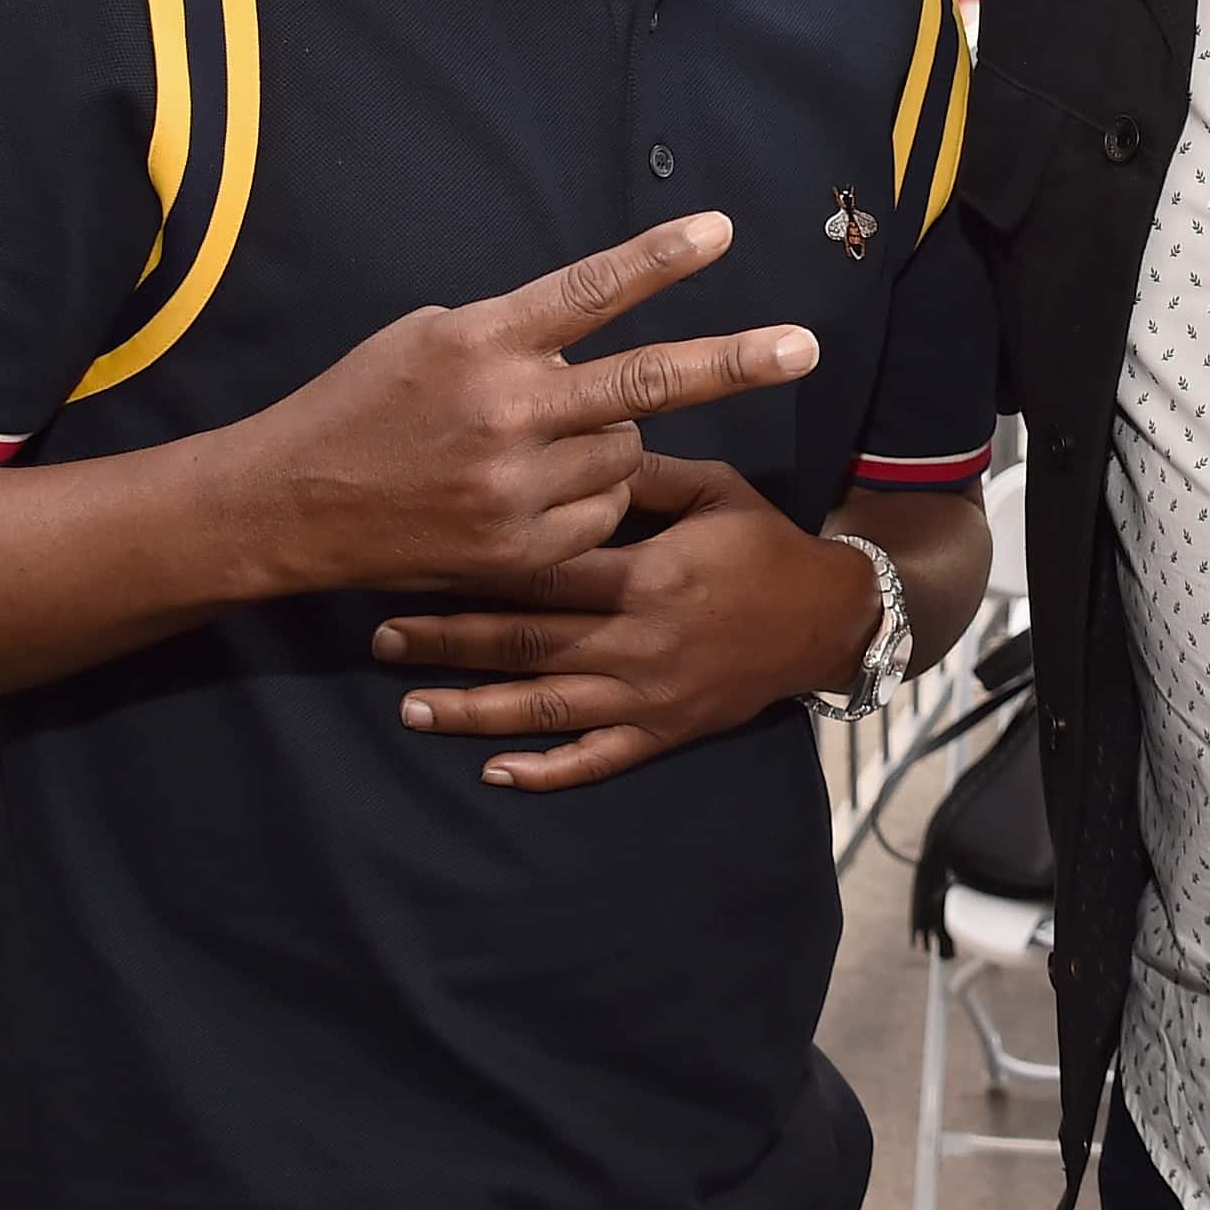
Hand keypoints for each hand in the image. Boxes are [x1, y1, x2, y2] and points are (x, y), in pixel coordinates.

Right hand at [247, 214, 816, 599]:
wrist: (291, 503)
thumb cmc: (364, 403)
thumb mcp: (430, 337)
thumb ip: (514, 332)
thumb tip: (594, 329)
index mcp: (483, 342)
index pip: (588, 291)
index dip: (658, 259)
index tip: (720, 231)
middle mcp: (507, 413)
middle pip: (644, 384)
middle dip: (734, 363)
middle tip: (805, 347)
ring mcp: (515, 489)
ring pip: (624, 454)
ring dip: (608, 443)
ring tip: (541, 443)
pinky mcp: (519, 551)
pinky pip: (600, 515)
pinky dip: (587, 501)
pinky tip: (531, 494)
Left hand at [369, 457, 875, 787]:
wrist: (827, 619)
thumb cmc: (765, 544)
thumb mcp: (714, 490)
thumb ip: (643, 472)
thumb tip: (576, 437)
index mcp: (652, 575)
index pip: (548, 572)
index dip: (480, 570)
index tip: (419, 563)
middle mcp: (642, 641)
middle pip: (528, 643)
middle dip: (449, 642)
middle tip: (381, 636)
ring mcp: (650, 695)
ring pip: (547, 707)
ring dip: (474, 711)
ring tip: (410, 708)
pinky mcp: (663, 731)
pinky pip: (596, 760)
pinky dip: (545, 771)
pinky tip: (493, 772)